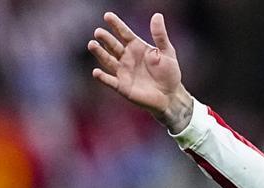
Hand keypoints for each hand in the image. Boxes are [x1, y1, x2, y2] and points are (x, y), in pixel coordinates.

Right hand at [88, 12, 193, 132]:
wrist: (171, 95)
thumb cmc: (169, 73)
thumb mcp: (167, 52)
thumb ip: (160, 35)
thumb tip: (157, 15)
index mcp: (136, 47)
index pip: (124, 33)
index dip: (116, 25)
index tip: (108, 16)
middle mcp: (126, 57)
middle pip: (113, 45)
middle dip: (105, 39)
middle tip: (99, 32)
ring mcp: (123, 71)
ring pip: (107, 60)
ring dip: (99, 53)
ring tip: (92, 44)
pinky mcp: (122, 86)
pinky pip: (110, 81)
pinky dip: (102, 77)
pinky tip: (96, 72)